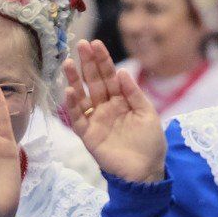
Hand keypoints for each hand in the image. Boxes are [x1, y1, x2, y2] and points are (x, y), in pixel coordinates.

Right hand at [63, 40, 166, 183]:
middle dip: (87, 63)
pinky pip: (78, 118)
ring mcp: (96, 120)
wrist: (146, 172)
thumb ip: (134, 94)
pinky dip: (72, 105)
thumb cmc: (150, 144)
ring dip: (74, 80)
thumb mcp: (148, 115)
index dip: (103, 60)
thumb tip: (123, 71)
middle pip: (94, 81)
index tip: (95, 44)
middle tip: (80, 44)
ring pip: (82, 96)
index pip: (110, 76)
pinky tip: (69, 91)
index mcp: (122, 100)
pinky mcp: (88, 135)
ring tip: (67, 63)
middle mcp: (107, 107)